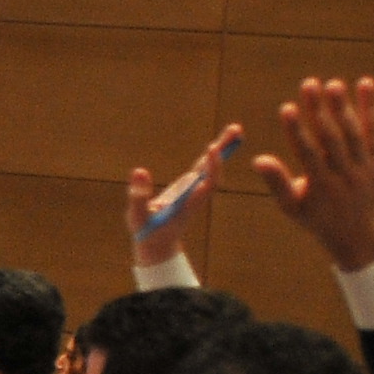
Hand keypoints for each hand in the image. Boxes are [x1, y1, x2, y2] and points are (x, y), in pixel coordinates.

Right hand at [125, 124, 241, 267]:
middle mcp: (196, 195)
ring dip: (223, 149)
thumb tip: (140, 171)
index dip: (212, 166)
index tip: (213, 148)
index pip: (206, 183)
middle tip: (236, 129)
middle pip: (215, 171)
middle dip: (224, 151)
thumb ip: (138, 197)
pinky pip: (205, 168)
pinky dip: (213, 155)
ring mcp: (194, 190)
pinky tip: (218, 144)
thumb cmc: (146, 231)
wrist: (158, 245)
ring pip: (212, 168)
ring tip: (235, 129)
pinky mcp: (190, 187)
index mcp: (188, 203)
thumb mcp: (138, 217)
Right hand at [247, 76, 373, 274]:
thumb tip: (258, 159)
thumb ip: (276, 182)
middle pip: (333, 138)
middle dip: (320, 111)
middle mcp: (346, 176)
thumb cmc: (316, 217)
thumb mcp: (292, 207)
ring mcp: (365, 168)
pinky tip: (366, 85)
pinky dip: (371, 109)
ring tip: (333, 83)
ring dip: (344, 107)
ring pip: (355, 134)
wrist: (358, 233)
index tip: (287, 108)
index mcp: (322, 186)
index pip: (308, 154)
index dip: (297, 130)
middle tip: (310, 84)